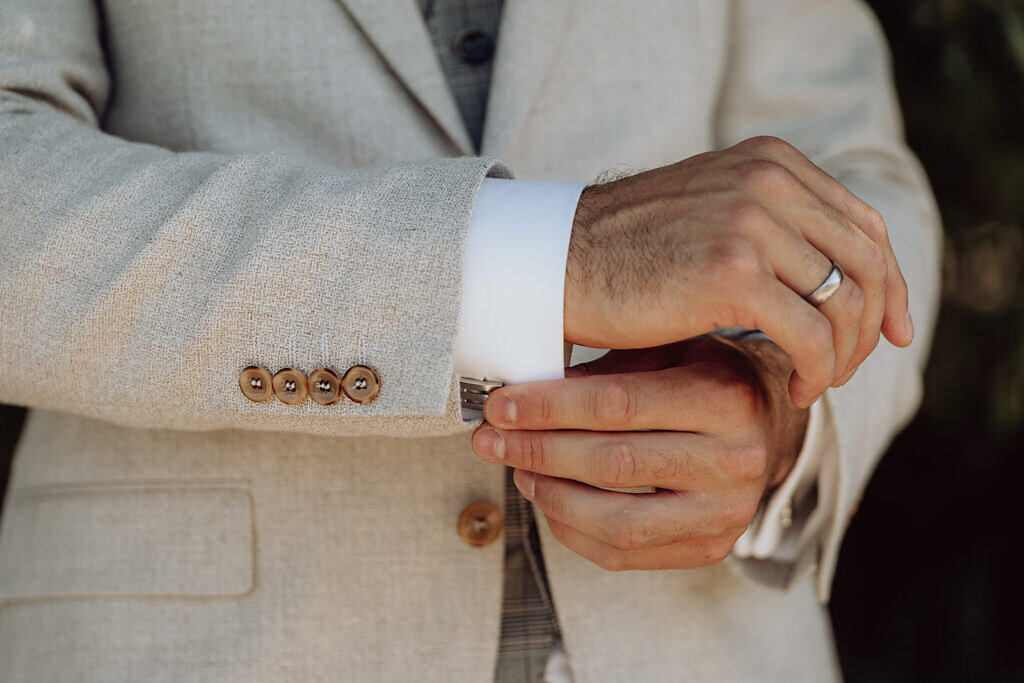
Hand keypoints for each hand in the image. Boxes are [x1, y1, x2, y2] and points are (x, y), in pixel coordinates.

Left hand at [470, 335, 808, 570]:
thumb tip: (522, 388)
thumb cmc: (707, 377)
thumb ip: (608, 368)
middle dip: (537, 451)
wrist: (771, 425)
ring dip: (552, 496)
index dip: (548, 407)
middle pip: (613, 463)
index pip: (617, 405)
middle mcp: (735, 459)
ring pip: (619, 520)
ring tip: (518, 470)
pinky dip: (573, 530)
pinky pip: (626, 554)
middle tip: (489, 439)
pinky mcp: (712, 548)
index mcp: (725, 397)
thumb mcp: (670, 350)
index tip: (499, 405)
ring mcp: (728, 512)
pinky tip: (548, 500)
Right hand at [565, 136, 913, 406]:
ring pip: (844, 302)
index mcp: (771, 161)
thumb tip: (836, 273)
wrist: (558, 262)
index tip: (891, 330)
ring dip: (842, 355)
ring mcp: (752, 222)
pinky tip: (796, 388)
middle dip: (873, 324)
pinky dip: (816, 370)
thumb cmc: (627, 252)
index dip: (890, 282)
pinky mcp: (732, 273)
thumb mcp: (711, 214)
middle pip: (866, 262)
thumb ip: (773, 224)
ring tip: (817, 382)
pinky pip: (810, 335)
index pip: (863, 224)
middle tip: (853, 367)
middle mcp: (769, 180)